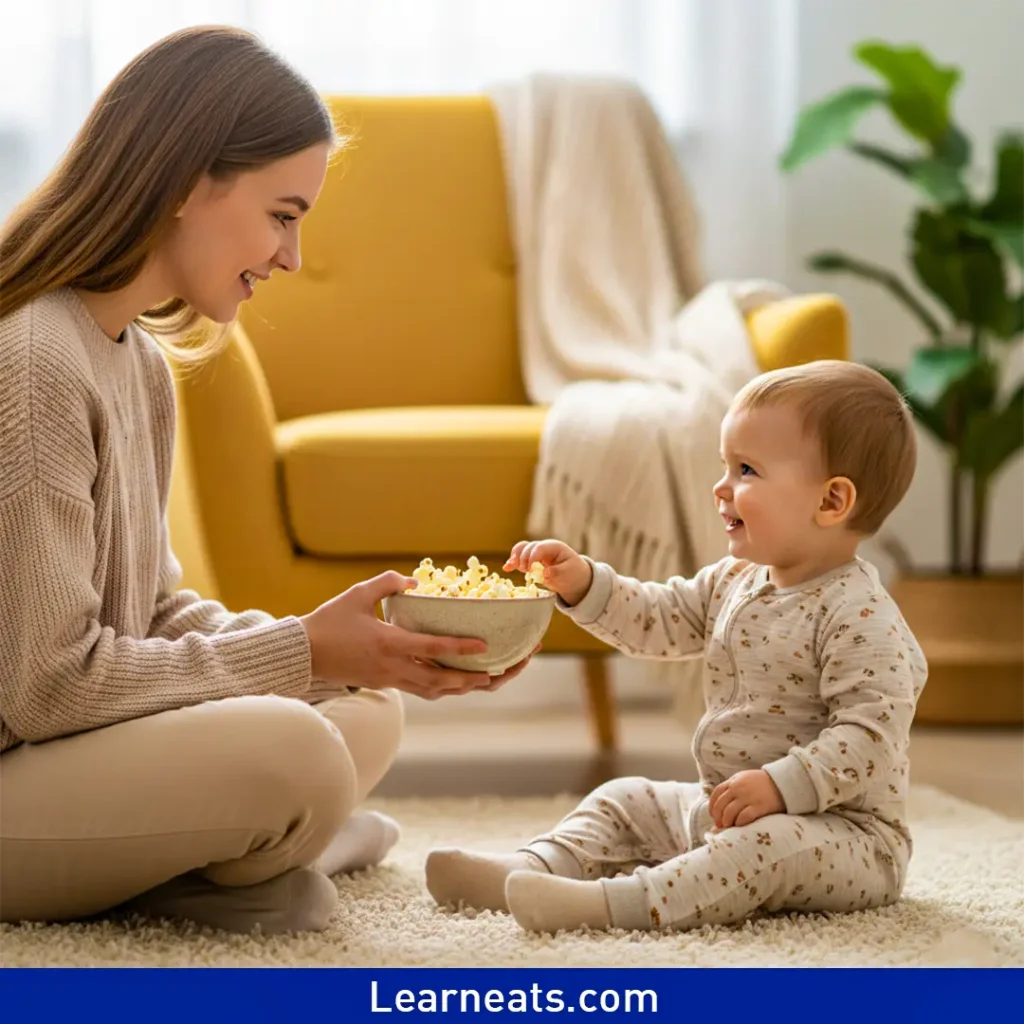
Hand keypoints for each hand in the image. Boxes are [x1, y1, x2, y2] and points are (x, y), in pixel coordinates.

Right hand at [301, 572, 500, 700]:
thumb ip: (388, 583)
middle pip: (439, 680)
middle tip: (494, 675)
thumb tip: (414, 581)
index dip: (461, 648)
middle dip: (468, 680)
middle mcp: (391, 666)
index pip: (433, 647)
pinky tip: (450, 681)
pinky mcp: (382, 684)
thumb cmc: (329, 621)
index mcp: (388, 642)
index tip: (484, 646)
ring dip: (457, 688)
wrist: (303, 653)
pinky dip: (437, 688)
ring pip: (430, 690)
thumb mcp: (358, 594)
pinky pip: (417, 689)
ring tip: (479, 682)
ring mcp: (387, 679)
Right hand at [505, 539, 592, 606]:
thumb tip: (544, 573)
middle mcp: (544, 548)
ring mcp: (537, 554)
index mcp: (554, 547)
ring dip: (516, 559)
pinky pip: (519, 559)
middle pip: (528, 547)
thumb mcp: (569, 573)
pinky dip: (513, 563)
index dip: (532, 557)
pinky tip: (506, 568)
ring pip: (521, 550)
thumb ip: (557, 572)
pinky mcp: (532, 562)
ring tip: (513, 567)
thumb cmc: (574, 573)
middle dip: (524, 559)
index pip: (539, 547)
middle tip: (526, 571)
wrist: (575, 578)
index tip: (532, 570)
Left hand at [709, 770, 784, 829]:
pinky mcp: (759, 806)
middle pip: (720, 805)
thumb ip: (732, 788)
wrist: (783, 782)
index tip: (713, 815)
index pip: (716, 794)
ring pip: (729, 812)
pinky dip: (739, 823)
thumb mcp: (744, 779)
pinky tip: (740, 825)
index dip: (712, 806)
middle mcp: (738, 788)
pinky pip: (744, 817)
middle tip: (720, 825)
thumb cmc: (762, 783)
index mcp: (733, 781)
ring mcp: (748, 797)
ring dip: (727, 822)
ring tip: (729, 826)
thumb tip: (720, 805)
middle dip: (718, 817)